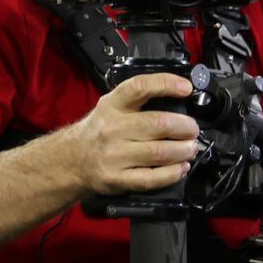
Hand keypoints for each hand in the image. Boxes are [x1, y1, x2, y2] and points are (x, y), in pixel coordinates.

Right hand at [68, 72, 199, 195]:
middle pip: (159, 123)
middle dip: (185, 127)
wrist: (71, 160)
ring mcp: (113, 155)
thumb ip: (138, 102)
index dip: (166, 84)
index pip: (139, 87)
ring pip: (161, 152)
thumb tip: (180, 99)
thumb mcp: (110, 108)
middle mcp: (112, 128)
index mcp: (111, 106)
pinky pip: (153, 178)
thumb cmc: (99, 132)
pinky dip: (174, 173)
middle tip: (192, 130)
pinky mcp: (117, 178)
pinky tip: (181, 167)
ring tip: (189, 149)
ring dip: (184, 151)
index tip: (186, 88)